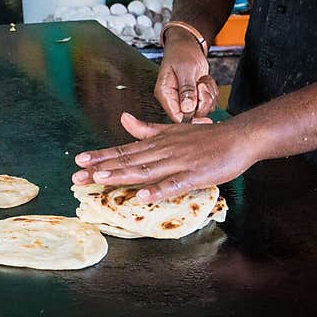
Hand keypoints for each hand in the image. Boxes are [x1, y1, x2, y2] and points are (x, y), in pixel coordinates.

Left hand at [73, 112, 259, 201]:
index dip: (101, 156)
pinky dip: (158, 190)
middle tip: (77, 177)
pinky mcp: (194, 175)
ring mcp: (178, 162)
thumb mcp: (172, 130)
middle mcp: (163, 151)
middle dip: (102, 169)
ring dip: (122, 175)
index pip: (124, 150)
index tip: (79, 161)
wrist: (239, 137)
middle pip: (128, 161)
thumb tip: (123, 119)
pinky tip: (143, 196)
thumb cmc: (206, 137)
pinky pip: (173, 184)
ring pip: (146, 170)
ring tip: (100, 179)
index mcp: (157, 143)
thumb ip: (146, 129)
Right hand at [155, 29, 218, 122]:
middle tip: (201, 84)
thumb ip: (186, 89)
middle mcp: (174, 100)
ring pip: (203, 110)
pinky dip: (212, 92)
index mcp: (165, 94)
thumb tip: (187, 109)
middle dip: (202, 100)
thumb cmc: (182, 53)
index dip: (190, 115)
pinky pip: (209, 103)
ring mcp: (186, 100)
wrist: (188, 45)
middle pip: (192, 115)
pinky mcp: (196, 98)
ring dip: (208, 95)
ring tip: (202, 80)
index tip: (200, 103)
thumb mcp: (185, 68)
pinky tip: (204, 81)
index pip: (176, 116)